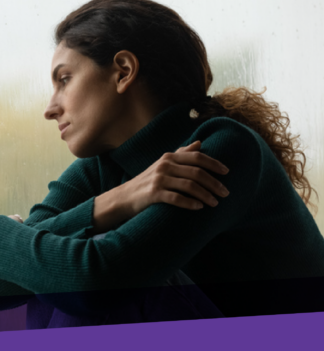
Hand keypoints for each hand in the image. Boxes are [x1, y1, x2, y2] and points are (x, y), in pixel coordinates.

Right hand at [91, 140, 229, 232]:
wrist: (124, 197)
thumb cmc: (147, 181)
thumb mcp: (163, 164)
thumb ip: (181, 154)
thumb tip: (200, 143)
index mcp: (169, 157)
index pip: (197, 157)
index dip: (214, 164)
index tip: (227, 172)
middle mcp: (164, 165)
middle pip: (197, 172)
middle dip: (214, 183)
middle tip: (225, 193)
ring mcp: (158, 179)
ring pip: (189, 185)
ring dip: (206, 195)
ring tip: (215, 203)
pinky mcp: (153, 194)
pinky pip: (176, 198)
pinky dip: (190, 203)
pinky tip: (199, 207)